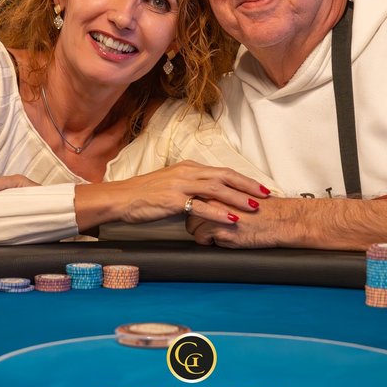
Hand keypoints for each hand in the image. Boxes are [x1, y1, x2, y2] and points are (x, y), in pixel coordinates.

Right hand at [76, 160, 269, 229]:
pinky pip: (200, 206)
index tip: (259, 188)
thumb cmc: (144, 195)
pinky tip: (231, 219)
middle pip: (225, 176)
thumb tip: (207, 197)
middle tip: (266, 194)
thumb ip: (190, 188)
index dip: (243, 180)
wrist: (121, 199)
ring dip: (238, 198)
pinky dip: (218, 213)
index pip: (222, 171)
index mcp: (188, 168)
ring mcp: (180, 185)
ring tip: (255, 206)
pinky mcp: (173, 200)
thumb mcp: (171, 185)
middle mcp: (187, 172)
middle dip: (248, 186)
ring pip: (217, 189)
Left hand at [187, 196, 300, 247]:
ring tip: (213, 232)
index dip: (197, 204)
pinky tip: (220, 239)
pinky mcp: (218, 230)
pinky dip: (208, 241)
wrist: (279, 220)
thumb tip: (214, 199)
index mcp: (221, 187)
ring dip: (200, 230)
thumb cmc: (265, 209)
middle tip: (206, 222)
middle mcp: (214, 198)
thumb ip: (226, 194)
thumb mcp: (243, 194)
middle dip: (195, 216)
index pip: (196, 194)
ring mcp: (214, 213)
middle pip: (190, 208)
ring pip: (191, 224)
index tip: (200, 209)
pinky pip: (201, 238)